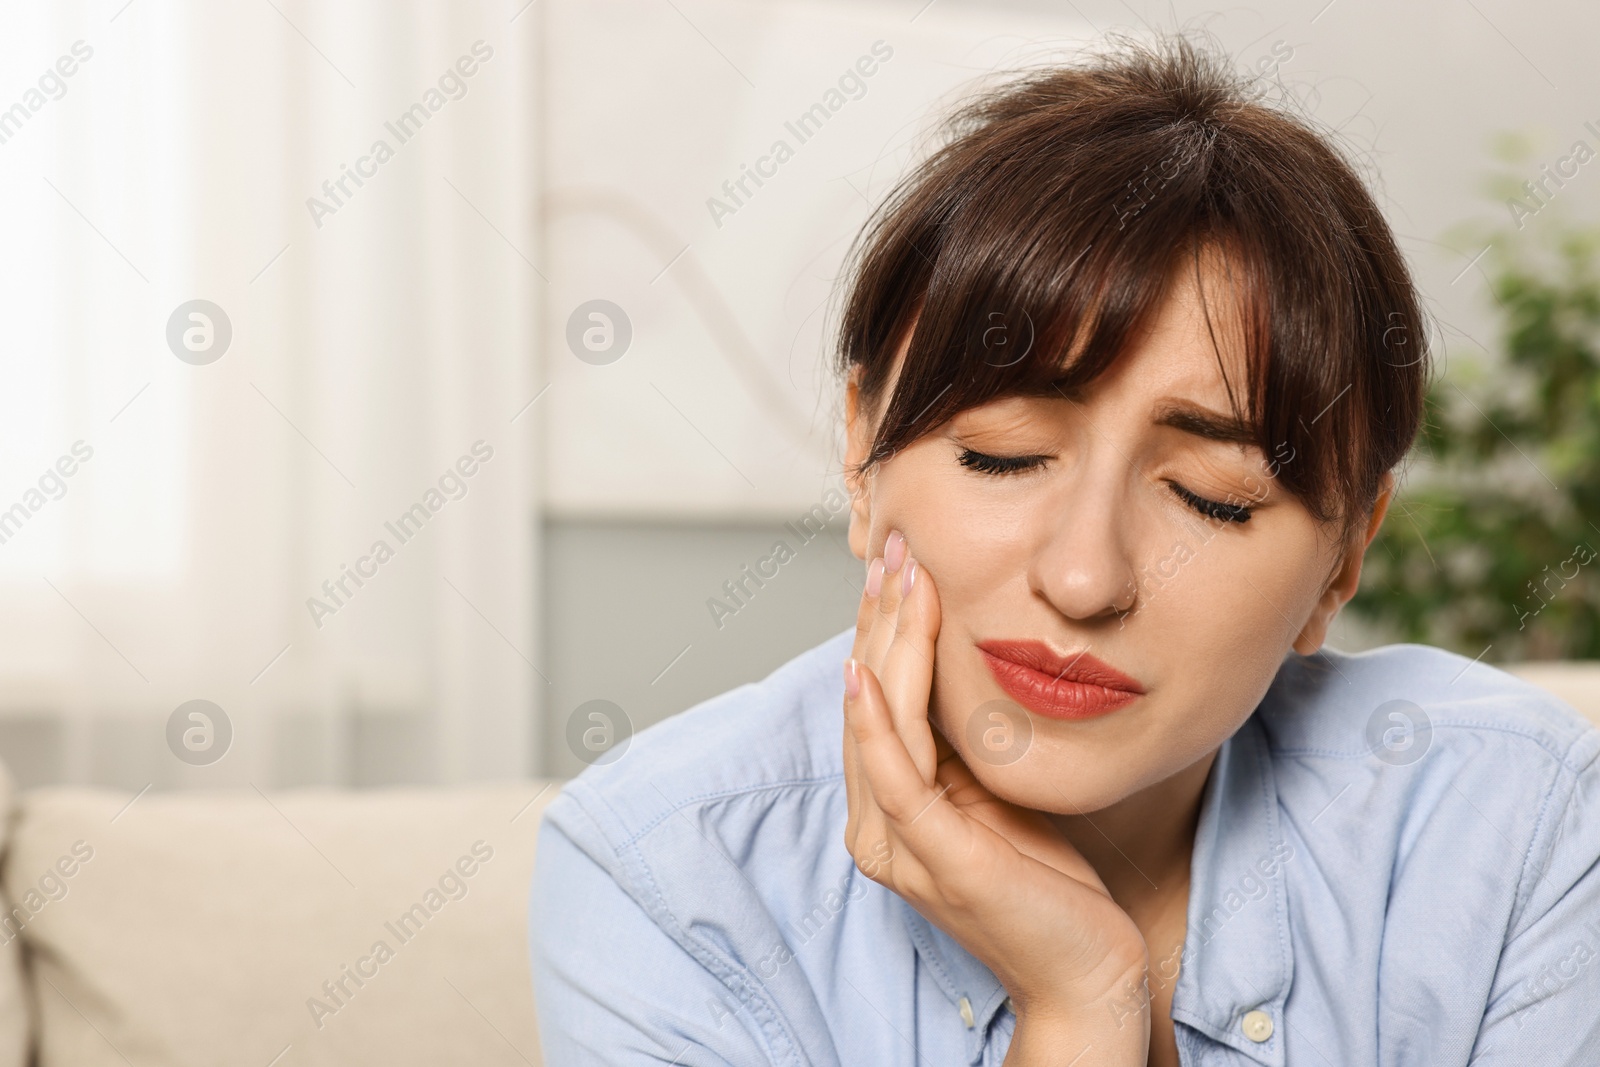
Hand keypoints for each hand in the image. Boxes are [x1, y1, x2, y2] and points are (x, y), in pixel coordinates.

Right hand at [842, 530, 1150, 1064]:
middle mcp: (879, 826)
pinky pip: (897, 779)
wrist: (1088, 970)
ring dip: (883, 644)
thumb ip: (968, 744)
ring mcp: (901, 847)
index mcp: (893, 808)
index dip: (883, 627)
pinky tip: (867, 673)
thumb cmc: (1052, 884)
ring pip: (879, 724)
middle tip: (893, 545)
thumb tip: (968, 665)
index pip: (878, 700)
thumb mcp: (1001, 792)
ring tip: (894, 578)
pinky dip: (878, 722)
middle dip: (880, 617)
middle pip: (869, 701)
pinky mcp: (936, 860)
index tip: (899, 560)